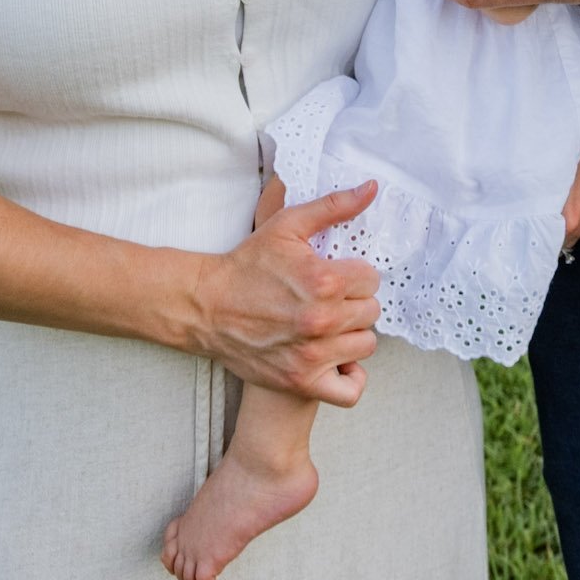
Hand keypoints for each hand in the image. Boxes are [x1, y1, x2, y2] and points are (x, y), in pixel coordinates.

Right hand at [191, 181, 381, 405]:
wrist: (206, 306)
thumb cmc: (247, 266)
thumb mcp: (287, 225)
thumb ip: (334, 206)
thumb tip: (371, 188)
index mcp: (324, 280)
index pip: (372, 280)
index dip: (356, 275)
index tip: (338, 276)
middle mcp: (322, 319)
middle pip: (371, 312)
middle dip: (354, 302)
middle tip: (332, 299)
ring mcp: (313, 354)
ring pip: (365, 345)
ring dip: (352, 335)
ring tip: (332, 325)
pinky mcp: (302, 381)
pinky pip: (350, 390)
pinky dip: (349, 377)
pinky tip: (338, 360)